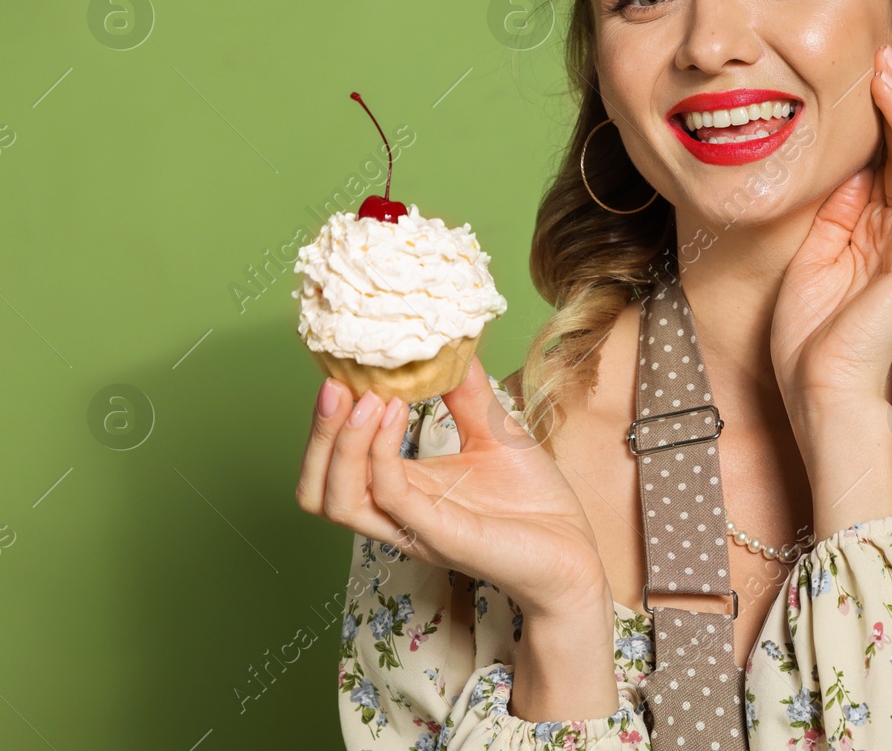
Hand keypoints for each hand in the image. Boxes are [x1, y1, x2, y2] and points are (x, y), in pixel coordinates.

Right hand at [295, 353, 609, 619]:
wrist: (574, 549)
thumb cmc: (533, 501)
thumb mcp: (494, 431)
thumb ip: (465, 391)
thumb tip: (446, 342)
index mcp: (402, 491)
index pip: (333, 465)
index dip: (328, 421)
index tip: (343, 371)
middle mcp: (397, 514)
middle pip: (317, 488)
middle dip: (318, 434)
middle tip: (336, 384)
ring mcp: (415, 527)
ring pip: (337, 500)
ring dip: (341, 445)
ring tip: (365, 398)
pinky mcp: (442, 535)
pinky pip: (391, 498)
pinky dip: (382, 454)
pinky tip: (395, 413)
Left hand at [771, 43, 891, 439]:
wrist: (817, 388)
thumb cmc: (808, 336)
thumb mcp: (811, 256)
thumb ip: (834, 214)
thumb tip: (848, 167)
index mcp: (869, 232)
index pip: (880, 161)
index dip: (874, 117)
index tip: (862, 73)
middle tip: (881, 55)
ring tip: (890, 75)